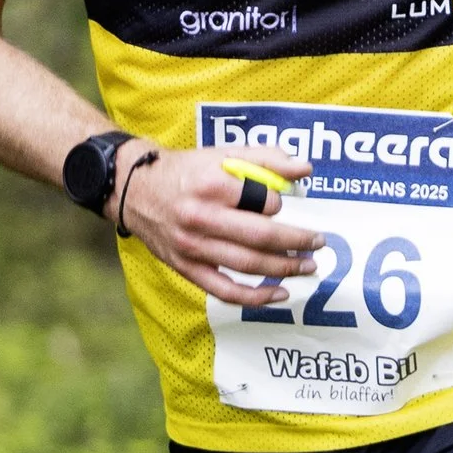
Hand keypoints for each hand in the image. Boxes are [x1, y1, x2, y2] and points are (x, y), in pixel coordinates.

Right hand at [110, 147, 323, 307]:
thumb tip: (304, 169)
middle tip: (318, 242)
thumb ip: (265, 159)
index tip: (280, 203)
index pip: (263, 201)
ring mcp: (192, 247)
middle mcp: (200, 218)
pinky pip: (225, 290)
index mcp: (212, 185)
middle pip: (261, 237)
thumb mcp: (221, 155)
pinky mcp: (186, 268)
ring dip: (284, 268)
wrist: (134, 190)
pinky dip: (255, 297)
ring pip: (248, 265)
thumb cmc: (185, 171)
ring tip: (308, 265)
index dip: (279, 204)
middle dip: (297, 242)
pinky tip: (279, 294)